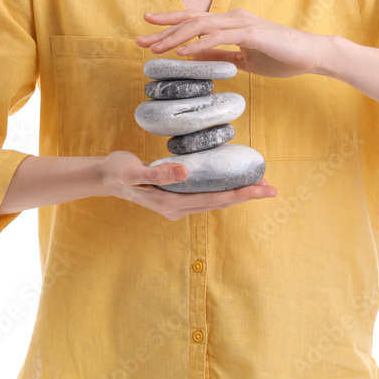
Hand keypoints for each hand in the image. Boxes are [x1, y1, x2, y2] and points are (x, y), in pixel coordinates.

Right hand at [102, 151, 276, 220]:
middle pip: (219, 202)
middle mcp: (177, 207)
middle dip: (246, 195)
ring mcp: (177, 204)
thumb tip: (186, 171)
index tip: (261, 189)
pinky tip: (231, 183)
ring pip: (214, 200)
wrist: (105, 177)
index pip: (214, 199)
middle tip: (272, 188)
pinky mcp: (176, 196)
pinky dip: (222, 189)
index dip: (240, 194)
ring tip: (259, 185)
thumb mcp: (134, 170)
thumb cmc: (119, 171)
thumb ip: (159, 171)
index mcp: (171, 203)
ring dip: (237, 194)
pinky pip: (205, 195)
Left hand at [135, 8, 326, 78]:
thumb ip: (220, 56)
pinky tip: (184, 52)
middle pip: (191, 19)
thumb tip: (194, 58)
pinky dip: (199, 43)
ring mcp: (241, 23)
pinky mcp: (251, 32)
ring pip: (200, 25)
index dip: (169, 24)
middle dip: (163, 28)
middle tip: (139, 39)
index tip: (147, 31)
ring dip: (175, 36)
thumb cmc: (281, 56)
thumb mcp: (243, 59)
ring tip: (155, 47)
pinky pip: (219, 36)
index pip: (194, 20)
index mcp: (230, 23)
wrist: (311, 55)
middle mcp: (232, 17)